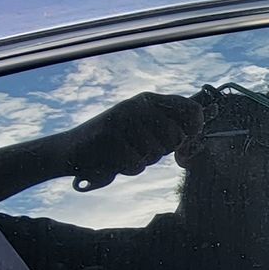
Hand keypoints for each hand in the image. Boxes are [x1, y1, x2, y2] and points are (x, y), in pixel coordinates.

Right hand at [56, 92, 207, 189]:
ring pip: (155, 153)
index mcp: (149, 101)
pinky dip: (127, 169)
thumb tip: (197, 143)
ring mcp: (122, 117)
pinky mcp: (108, 135)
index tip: (187, 142)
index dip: (196, 129)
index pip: (192, 109)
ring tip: (124, 153)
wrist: (71, 151)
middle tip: (142, 150)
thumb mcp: (145, 134)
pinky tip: (114, 161)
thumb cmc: (116, 147)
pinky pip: (136, 164)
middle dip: (162, 152)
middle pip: (175, 136)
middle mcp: (137, 104)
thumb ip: (170, 134)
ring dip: (142, 162)